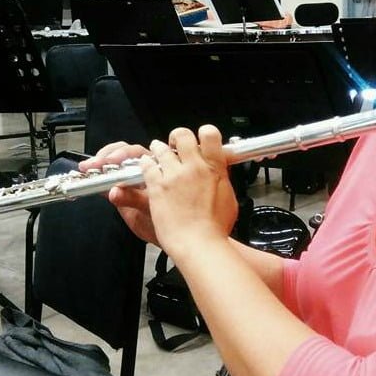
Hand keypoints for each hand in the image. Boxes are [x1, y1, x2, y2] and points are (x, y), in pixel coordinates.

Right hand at [78, 142, 158, 244]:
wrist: (170, 234)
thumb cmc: (168, 221)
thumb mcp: (151, 210)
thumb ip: (134, 199)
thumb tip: (114, 191)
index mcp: (156, 169)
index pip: (136, 154)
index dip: (121, 155)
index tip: (109, 161)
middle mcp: (143, 169)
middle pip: (123, 152)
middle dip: (106, 156)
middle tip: (93, 165)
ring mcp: (130, 177)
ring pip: (114, 161)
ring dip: (99, 162)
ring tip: (86, 168)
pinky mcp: (119, 187)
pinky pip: (108, 177)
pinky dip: (97, 175)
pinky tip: (88, 175)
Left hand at [140, 125, 237, 259]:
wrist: (199, 242)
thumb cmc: (215, 228)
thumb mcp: (229, 199)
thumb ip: (222, 181)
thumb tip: (220, 173)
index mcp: (214, 169)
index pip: (210, 134)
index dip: (204, 133)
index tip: (200, 140)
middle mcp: (194, 167)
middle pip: (183, 135)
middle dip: (178, 137)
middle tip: (176, 144)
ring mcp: (174, 175)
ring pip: (161, 149)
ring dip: (159, 149)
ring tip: (158, 152)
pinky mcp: (157, 185)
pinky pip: (148, 165)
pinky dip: (146, 163)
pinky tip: (146, 164)